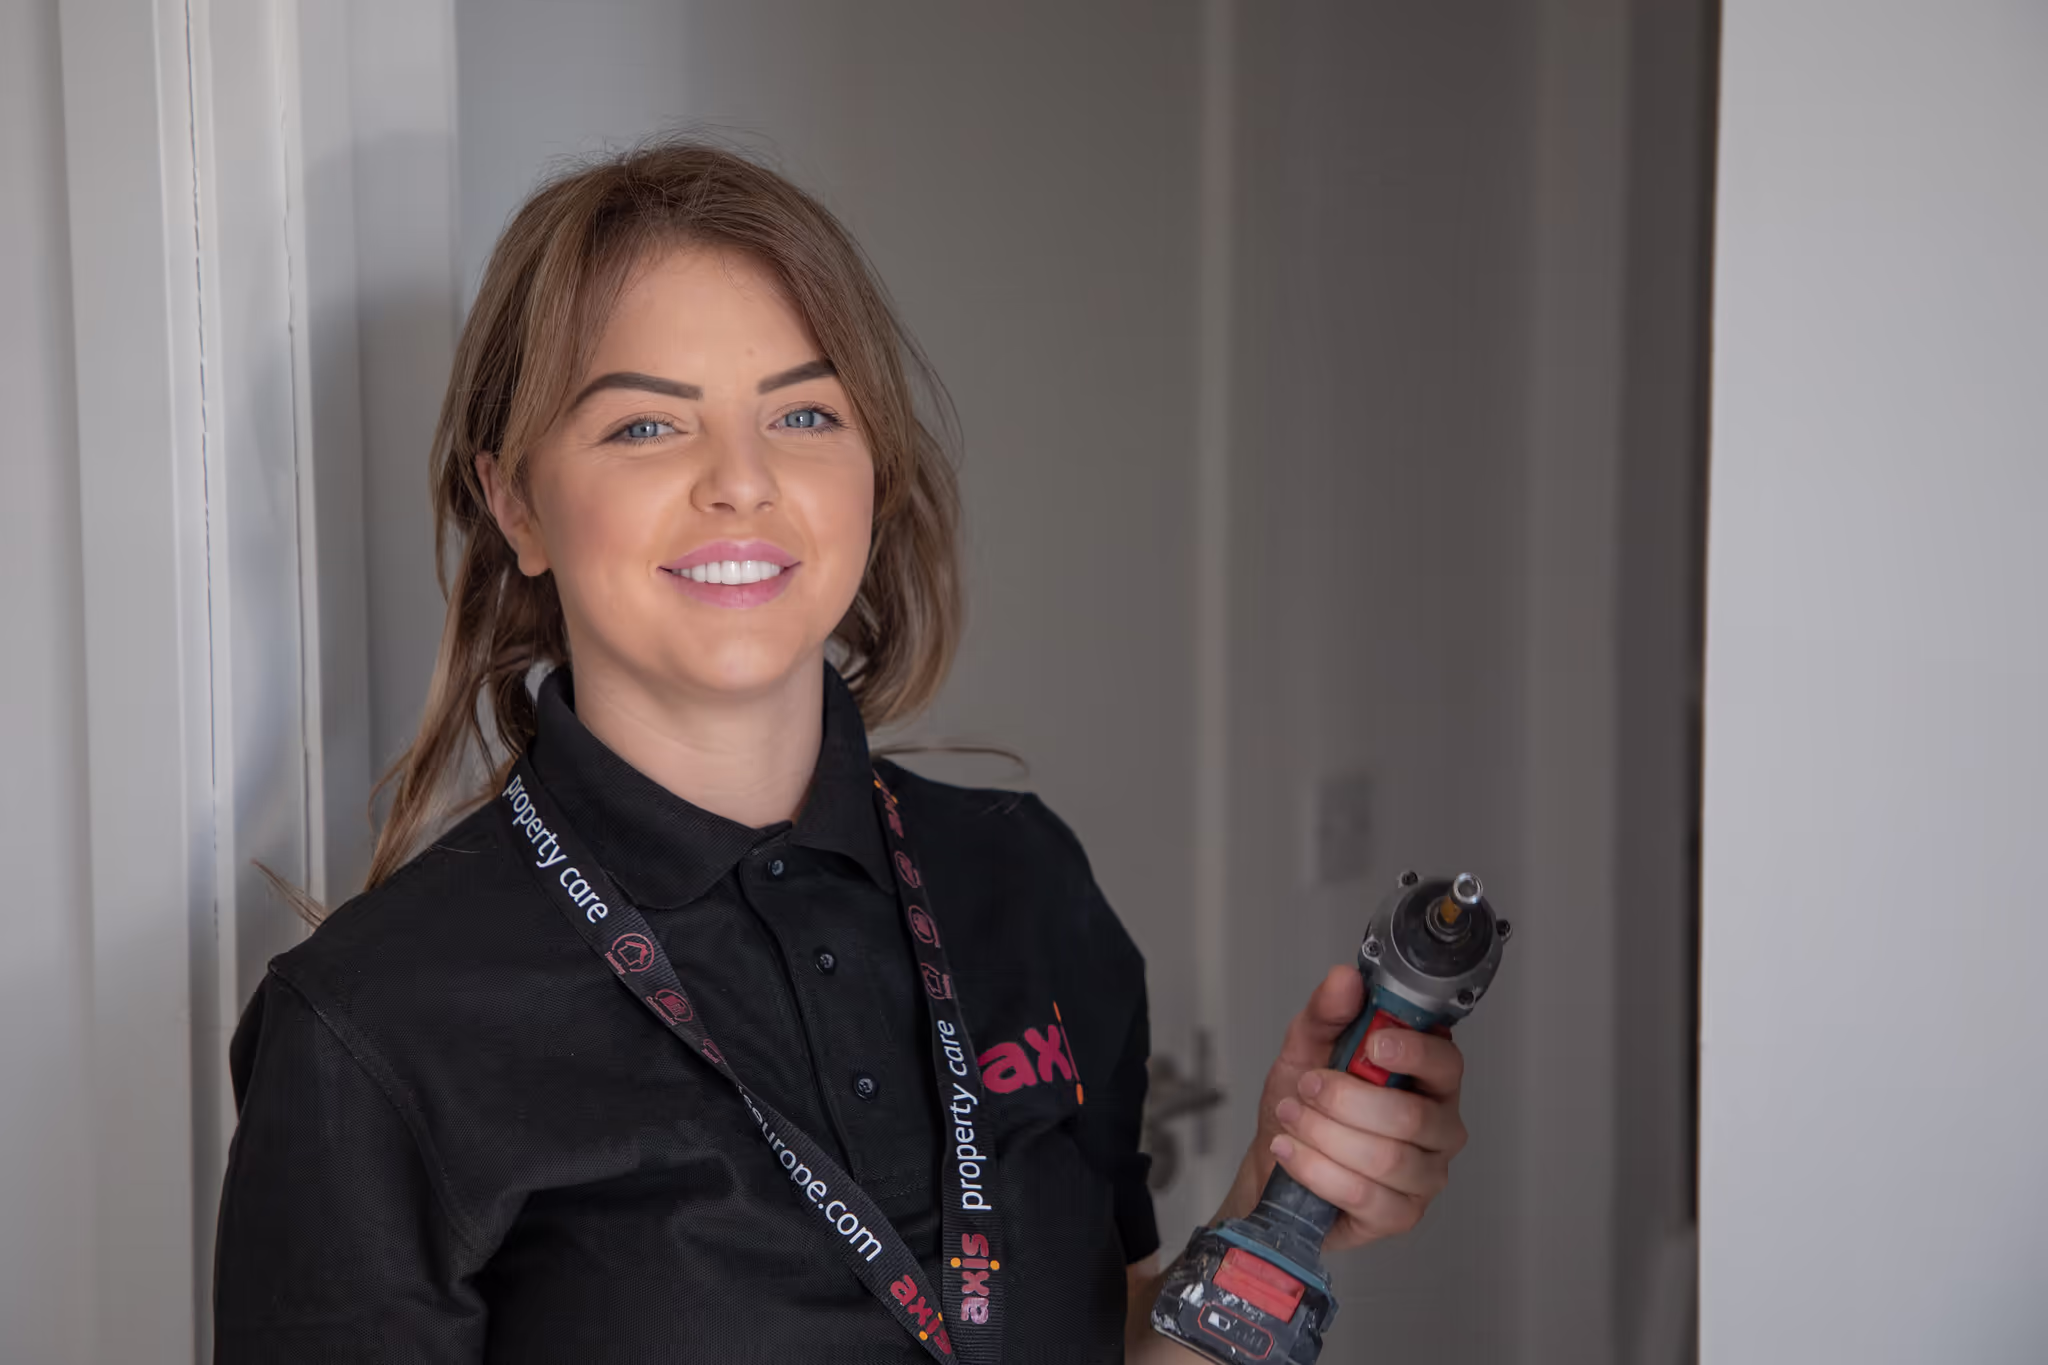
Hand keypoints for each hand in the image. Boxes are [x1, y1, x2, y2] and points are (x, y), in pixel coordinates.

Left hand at [1218, 965, 1467, 1251]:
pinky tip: (1293, 1153)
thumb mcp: (1305, 1048)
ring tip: (1292, 1118)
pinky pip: (1365, 1195)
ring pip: (1385, 1157)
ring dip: (1324, 1135)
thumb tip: (1346, 979)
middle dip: (1344, 1100)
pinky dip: (1317, 1170)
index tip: (1373, 1045)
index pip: (1446, 1063)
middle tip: (1307, 1087)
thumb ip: (1326, 1012)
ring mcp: (1424, 1175)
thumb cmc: (1303, 1104)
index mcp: (1427, 1078)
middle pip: (1412, 1117)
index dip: (1414, 1053)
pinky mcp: (1400, 1215)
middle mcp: (1438, 1127)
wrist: (1276, 1164)